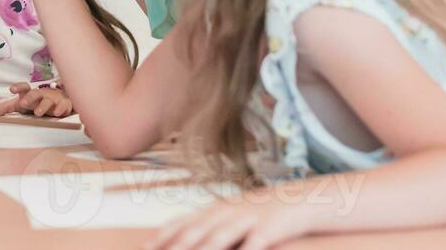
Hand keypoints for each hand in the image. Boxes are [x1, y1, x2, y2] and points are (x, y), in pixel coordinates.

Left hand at [0, 81, 73, 117]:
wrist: (60, 98)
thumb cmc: (36, 101)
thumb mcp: (22, 103)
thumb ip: (7, 107)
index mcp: (30, 93)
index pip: (23, 87)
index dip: (18, 87)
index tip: (11, 90)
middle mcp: (41, 94)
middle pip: (35, 94)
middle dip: (30, 97)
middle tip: (23, 103)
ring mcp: (52, 99)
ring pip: (48, 101)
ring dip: (43, 106)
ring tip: (37, 113)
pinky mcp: (63, 104)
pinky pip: (63, 106)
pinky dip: (60, 109)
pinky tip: (56, 113)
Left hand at [146, 192, 310, 249]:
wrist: (301, 200)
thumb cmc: (263, 214)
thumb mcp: (234, 216)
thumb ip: (212, 227)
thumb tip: (186, 241)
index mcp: (216, 210)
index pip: (183, 223)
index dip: (164, 235)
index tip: (145, 247)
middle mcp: (227, 212)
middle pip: (196, 232)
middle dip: (175, 246)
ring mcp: (247, 219)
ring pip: (219, 237)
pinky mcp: (269, 228)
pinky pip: (254, 244)